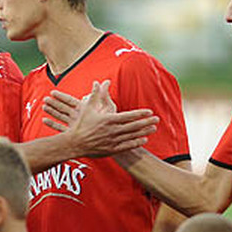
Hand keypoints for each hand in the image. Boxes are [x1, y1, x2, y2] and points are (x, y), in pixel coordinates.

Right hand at [42, 81, 157, 156]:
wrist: (74, 143)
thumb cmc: (80, 124)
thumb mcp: (87, 107)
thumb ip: (95, 95)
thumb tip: (98, 82)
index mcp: (108, 119)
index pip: (129, 116)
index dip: (140, 113)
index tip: (149, 111)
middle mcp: (112, 131)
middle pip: (134, 126)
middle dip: (146, 122)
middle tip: (157, 119)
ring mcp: (113, 141)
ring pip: (132, 136)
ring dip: (144, 132)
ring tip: (153, 128)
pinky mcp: (111, 150)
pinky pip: (127, 146)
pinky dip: (136, 143)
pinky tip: (144, 140)